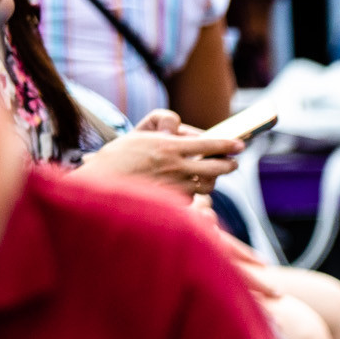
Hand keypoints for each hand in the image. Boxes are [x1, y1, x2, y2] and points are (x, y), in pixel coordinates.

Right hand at [80, 129, 244, 198]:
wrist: (98, 187)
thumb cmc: (117, 159)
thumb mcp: (139, 136)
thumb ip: (165, 133)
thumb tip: (186, 134)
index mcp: (168, 146)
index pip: (208, 143)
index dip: (228, 144)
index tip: (240, 144)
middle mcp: (175, 167)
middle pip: (216, 167)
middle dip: (228, 164)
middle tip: (233, 163)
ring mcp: (176, 187)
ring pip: (207, 185)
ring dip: (212, 179)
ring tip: (211, 174)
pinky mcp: (173, 204)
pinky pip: (192, 198)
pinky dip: (193, 193)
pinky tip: (187, 189)